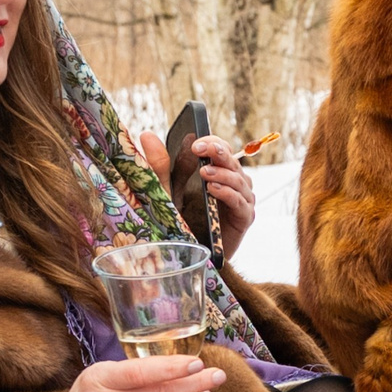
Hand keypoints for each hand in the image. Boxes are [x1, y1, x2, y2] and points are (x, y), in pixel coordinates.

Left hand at [137, 131, 256, 257]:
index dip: (212, 142)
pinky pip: (241, 202)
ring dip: (223, 173)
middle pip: (232, 161)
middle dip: (217, 152)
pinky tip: (213, 190)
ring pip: (239, 179)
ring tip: (204, 173)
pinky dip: (229, 193)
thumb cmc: (179, 222)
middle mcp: (232, 183)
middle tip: (200, 149)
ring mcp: (240, 200)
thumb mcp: (166, 191)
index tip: (195, 143)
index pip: (221, 149)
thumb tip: (147, 135)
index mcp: (216, 172)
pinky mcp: (244, 218)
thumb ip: (160, 165)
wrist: (185, 256)